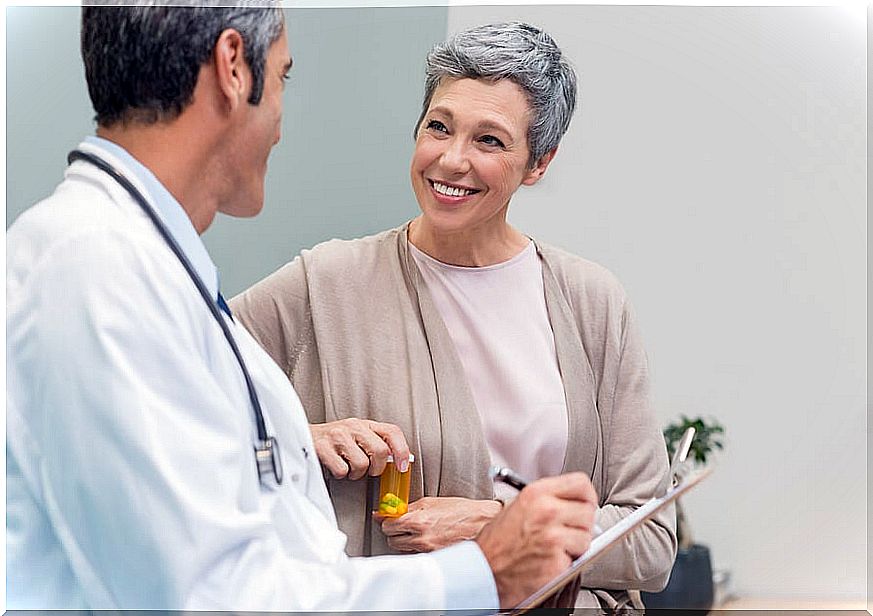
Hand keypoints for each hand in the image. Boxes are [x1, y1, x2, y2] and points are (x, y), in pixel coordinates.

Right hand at [309, 419, 409, 479]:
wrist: (302, 437)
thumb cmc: (333, 441)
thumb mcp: (357, 437)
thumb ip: (376, 444)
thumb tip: (400, 460)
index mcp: (364, 424)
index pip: (392, 431)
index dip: (402, 450)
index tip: (403, 466)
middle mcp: (353, 426)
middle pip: (380, 451)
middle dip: (376, 468)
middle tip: (368, 470)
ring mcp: (337, 435)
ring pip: (362, 464)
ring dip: (355, 473)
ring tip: (348, 468)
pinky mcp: (323, 447)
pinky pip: (342, 471)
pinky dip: (340, 475)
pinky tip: (335, 467)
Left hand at [378, 497, 501, 552]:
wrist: (481, 523)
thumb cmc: (460, 510)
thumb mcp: (432, 502)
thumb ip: (408, 508)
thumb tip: (386, 511)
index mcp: (419, 520)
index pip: (388, 526)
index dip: (387, 521)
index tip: (388, 519)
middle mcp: (422, 539)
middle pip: (392, 540)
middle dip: (394, 532)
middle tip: (402, 525)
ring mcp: (428, 551)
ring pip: (402, 549)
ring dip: (405, 541)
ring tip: (417, 532)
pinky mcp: (435, 559)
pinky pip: (416, 555)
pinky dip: (417, 549)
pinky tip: (426, 540)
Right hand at [475, 472, 597, 608]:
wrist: (482, 570)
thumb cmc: (496, 542)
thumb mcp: (517, 506)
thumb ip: (547, 499)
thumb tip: (574, 502)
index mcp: (537, 494)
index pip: (581, 484)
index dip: (586, 496)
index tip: (585, 504)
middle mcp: (547, 512)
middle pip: (588, 511)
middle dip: (580, 524)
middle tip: (565, 531)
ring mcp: (553, 538)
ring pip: (586, 538)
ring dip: (575, 546)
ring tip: (553, 547)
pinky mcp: (556, 563)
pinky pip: (576, 560)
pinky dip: (566, 563)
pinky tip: (547, 560)